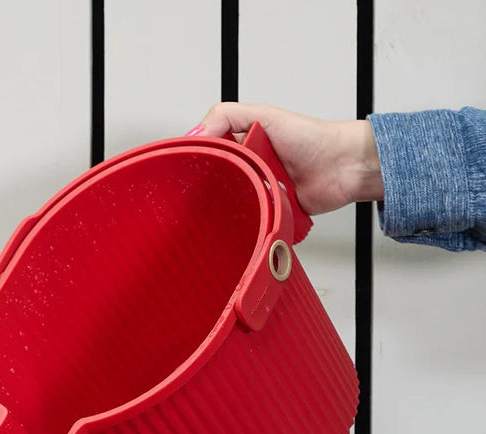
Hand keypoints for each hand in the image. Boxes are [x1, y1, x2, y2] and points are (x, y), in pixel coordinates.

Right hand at [188, 103, 383, 214]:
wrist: (343, 167)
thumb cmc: (314, 139)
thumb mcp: (265, 116)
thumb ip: (228, 116)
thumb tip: (197, 131)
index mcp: (243, 143)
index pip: (209, 152)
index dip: (197, 159)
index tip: (185, 168)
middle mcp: (248, 168)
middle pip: (215, 182)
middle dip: (211, 186)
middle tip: (209, 187)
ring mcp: (258, 190)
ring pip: (229, 204)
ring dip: (230, 204)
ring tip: (232, 198)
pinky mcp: (267, 212)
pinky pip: (249, 221)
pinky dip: (247, 221)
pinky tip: (245, 216)